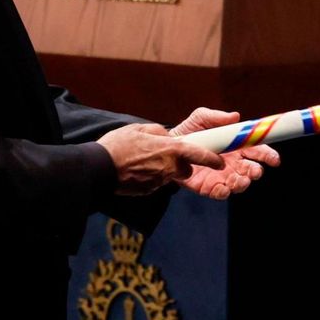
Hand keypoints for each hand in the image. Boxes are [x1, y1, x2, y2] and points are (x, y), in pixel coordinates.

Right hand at [97, 123, 223, 195]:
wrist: (98, 168)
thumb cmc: (118, 145)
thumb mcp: (140, 129)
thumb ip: (159, 132)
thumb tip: (165, 136)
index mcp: (170, 149)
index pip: (199, 155)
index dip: (212, 159)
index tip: (221, 162)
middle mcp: (169, 167)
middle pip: (185, 169)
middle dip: (181, 164)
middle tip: (164, 156)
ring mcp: (159, 181)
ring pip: (170, 176)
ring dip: (163, 170)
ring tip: (144, 161)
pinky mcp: (149, 190)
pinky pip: (155, 183)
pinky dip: (150, 177)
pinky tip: (136, 171)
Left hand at [166, 106, 281, 198]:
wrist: (168, 148)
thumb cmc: (189, 131)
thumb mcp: (200, 119)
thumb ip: (216, 117)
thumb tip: (235, 116)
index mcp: (237, 147)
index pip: (257, 151)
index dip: (268, 155)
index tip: (274, 159)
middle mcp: (233, 163)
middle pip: (252, 170)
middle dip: (256, 172)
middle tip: (254, 171)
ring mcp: (222, 176)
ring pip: (239, 183)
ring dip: (243, 183)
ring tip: (240, 180)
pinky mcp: (209, 187)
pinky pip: (220, 193)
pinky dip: (224, 192)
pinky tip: (223, 188)